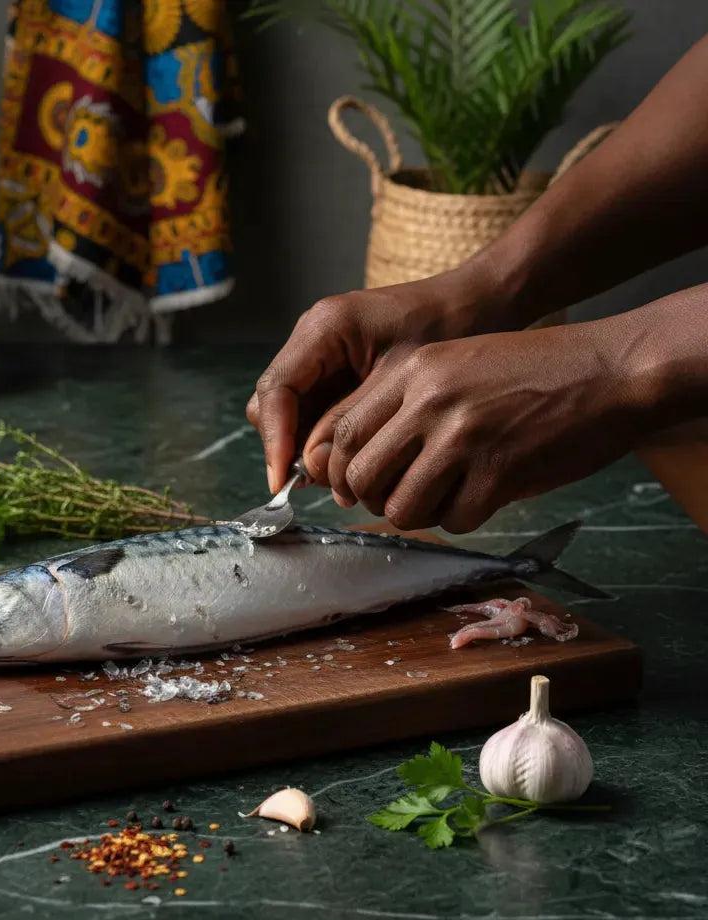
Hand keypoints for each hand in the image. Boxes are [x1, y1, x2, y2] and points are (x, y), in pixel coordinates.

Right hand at [246, 262, 508, 491]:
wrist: (480, 304)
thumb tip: (311, 466)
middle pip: (272, 405)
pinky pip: (314, 413)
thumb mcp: (401, 381)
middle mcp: (313, 340)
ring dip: (307, 449)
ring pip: (290, 414)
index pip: (275, 390)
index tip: (282, 479)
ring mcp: (322, 356)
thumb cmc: (450, 329)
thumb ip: (351, 422)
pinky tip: (354, 463)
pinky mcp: (336, 372)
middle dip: (289, 446)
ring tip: (342, 480)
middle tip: (320, 484)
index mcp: (324, 329)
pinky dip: (326, 442)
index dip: (275, 439)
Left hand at [308, 318, 657, 533]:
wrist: (611, 369)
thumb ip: (405, 405)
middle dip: (374, 499)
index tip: (356, 486)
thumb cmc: (533, 370)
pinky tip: (482, 498)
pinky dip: (461, 519)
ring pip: (402, 507)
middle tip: (399, 498)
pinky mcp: (499, 471)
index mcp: (413, 371)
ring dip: (418, 514)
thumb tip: (358, 467)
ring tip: (444, 498)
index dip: (343, 470)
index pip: (345, 433)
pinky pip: (453, 520)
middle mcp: (430, 401)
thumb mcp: (456, 364)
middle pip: (363, 477)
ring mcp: (463, 437)